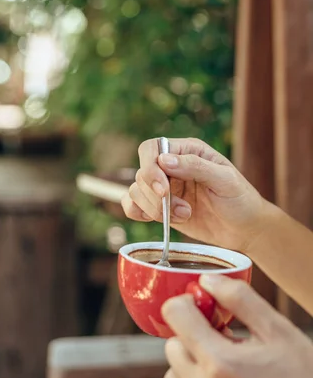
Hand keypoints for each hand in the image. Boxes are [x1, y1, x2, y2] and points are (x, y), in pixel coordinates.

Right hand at [121, 137, 268, 252]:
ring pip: (136, 191)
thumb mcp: (225, 180)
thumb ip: (195, 166)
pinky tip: (160, 221)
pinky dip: (138, 213)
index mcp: (187, 151)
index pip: (152, 149)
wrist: (245, 229)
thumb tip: (164, 160)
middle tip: (183, 210)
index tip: (162, 190)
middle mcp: (171, 166)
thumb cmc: (240, 199)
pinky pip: (133, 206)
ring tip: (184, 216)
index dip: (150, 168)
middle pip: (141, 173)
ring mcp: (164, 187)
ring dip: (155, 209)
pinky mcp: (159, 207)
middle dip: (156, 197)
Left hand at [162, 275, 312, 377]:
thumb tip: (207, 280)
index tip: (205, 304)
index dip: (187, 302)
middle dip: (191, 331)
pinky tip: (223, 376)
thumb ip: (239, 299)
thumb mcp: (278, 330)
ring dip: (190, 357)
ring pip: (173, 371)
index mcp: (221, 363)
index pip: (174, 315)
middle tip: (221, 331)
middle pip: (172, 344)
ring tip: (224, 355)